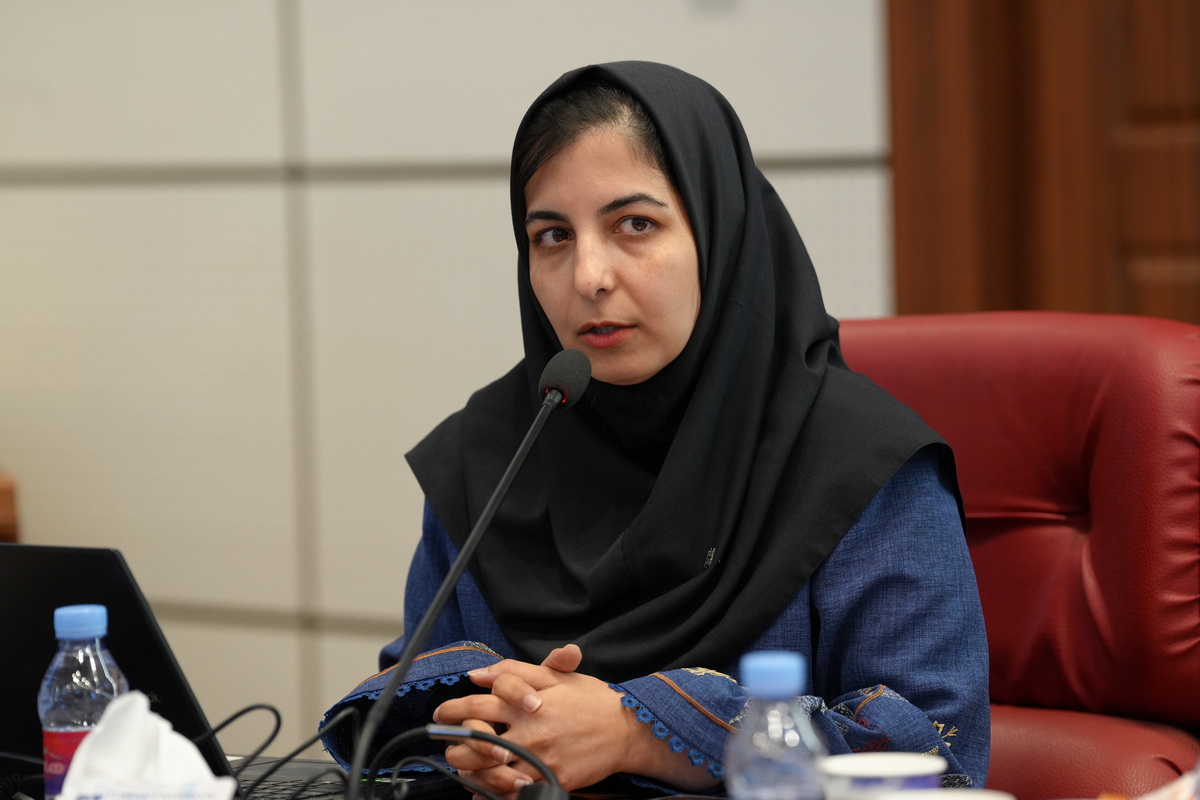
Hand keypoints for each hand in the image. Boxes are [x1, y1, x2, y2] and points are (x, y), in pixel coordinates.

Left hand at [434, 644, 636, 796]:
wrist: (627, 729)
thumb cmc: (592, 700)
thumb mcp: (557, 676)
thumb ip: (515, 672)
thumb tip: (479, 674)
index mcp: (527, 702)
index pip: (477, 704)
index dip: (453, 707)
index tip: (443, 712)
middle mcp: (529, 731)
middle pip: (475, 740)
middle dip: (453, 742)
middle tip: (447, 742)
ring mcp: (539, 758)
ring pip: (489, 771)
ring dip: (469, 770)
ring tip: (463, 766)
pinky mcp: (551, 779)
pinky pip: (514, 793)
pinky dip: (494, 794)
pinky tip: (484, 791)